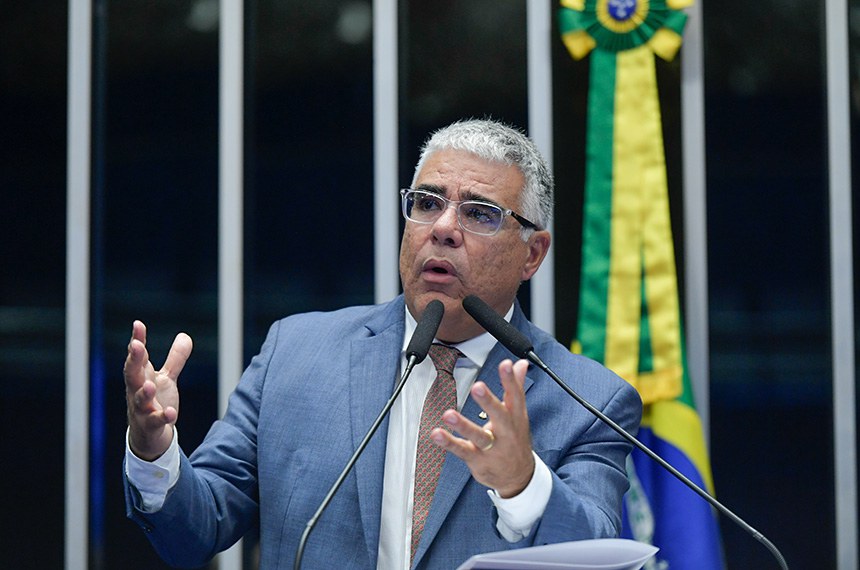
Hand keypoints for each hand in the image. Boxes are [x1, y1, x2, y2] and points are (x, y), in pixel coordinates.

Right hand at [124, 320, 192, 460]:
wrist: (149, 437)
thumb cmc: (154, 403)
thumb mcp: (166, 379)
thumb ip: (175, 359)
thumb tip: (185, 335)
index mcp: (141, 377)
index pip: (137, 357)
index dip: (137, 340)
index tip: (137, 324)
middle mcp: (137, 392)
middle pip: (132, 374)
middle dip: (134, 360)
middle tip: (136, 346)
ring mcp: (142, 409)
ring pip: (139, 399)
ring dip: (144, 391)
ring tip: (150, 384)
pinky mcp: (150, 426)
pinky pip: (154, 421)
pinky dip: (162, 417)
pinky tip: (170, 413)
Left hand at [430, 359, 534, 497]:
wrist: (519, 477)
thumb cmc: (515, 439)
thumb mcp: (519, 414)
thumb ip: (517, 387)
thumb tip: (521, 364)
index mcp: (516, 417)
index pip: (515, 396)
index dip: (511, 380)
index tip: (505, 364)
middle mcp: (506, 432)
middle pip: (499, 414)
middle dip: (488, 401)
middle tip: (478, 386)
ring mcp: (492, 448)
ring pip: (479, 436)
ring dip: (463, 425)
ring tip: (449, 415)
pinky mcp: (478, 460)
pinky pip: (462, 450)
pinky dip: (449, 442)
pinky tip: (437, 434)